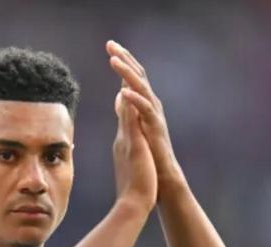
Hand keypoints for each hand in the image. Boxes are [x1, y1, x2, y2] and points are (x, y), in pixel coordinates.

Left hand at [106, 40, 185, 197]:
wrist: (159, 179)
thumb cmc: (147, 155)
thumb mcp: (133, 127)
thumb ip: (127, 111)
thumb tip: (119, 96)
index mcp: (142, 106)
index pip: (131, 78)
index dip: (123, 61)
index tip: (110, 46)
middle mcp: (150, 107)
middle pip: (137, 77)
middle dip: (124, 59)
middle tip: (110, 44)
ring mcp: (153, 118)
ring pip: (141, 89)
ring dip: (127, 74)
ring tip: (113, 60)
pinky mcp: (155, 130)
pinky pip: (145, 112)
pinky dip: (134, 100)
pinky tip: (122, 92)